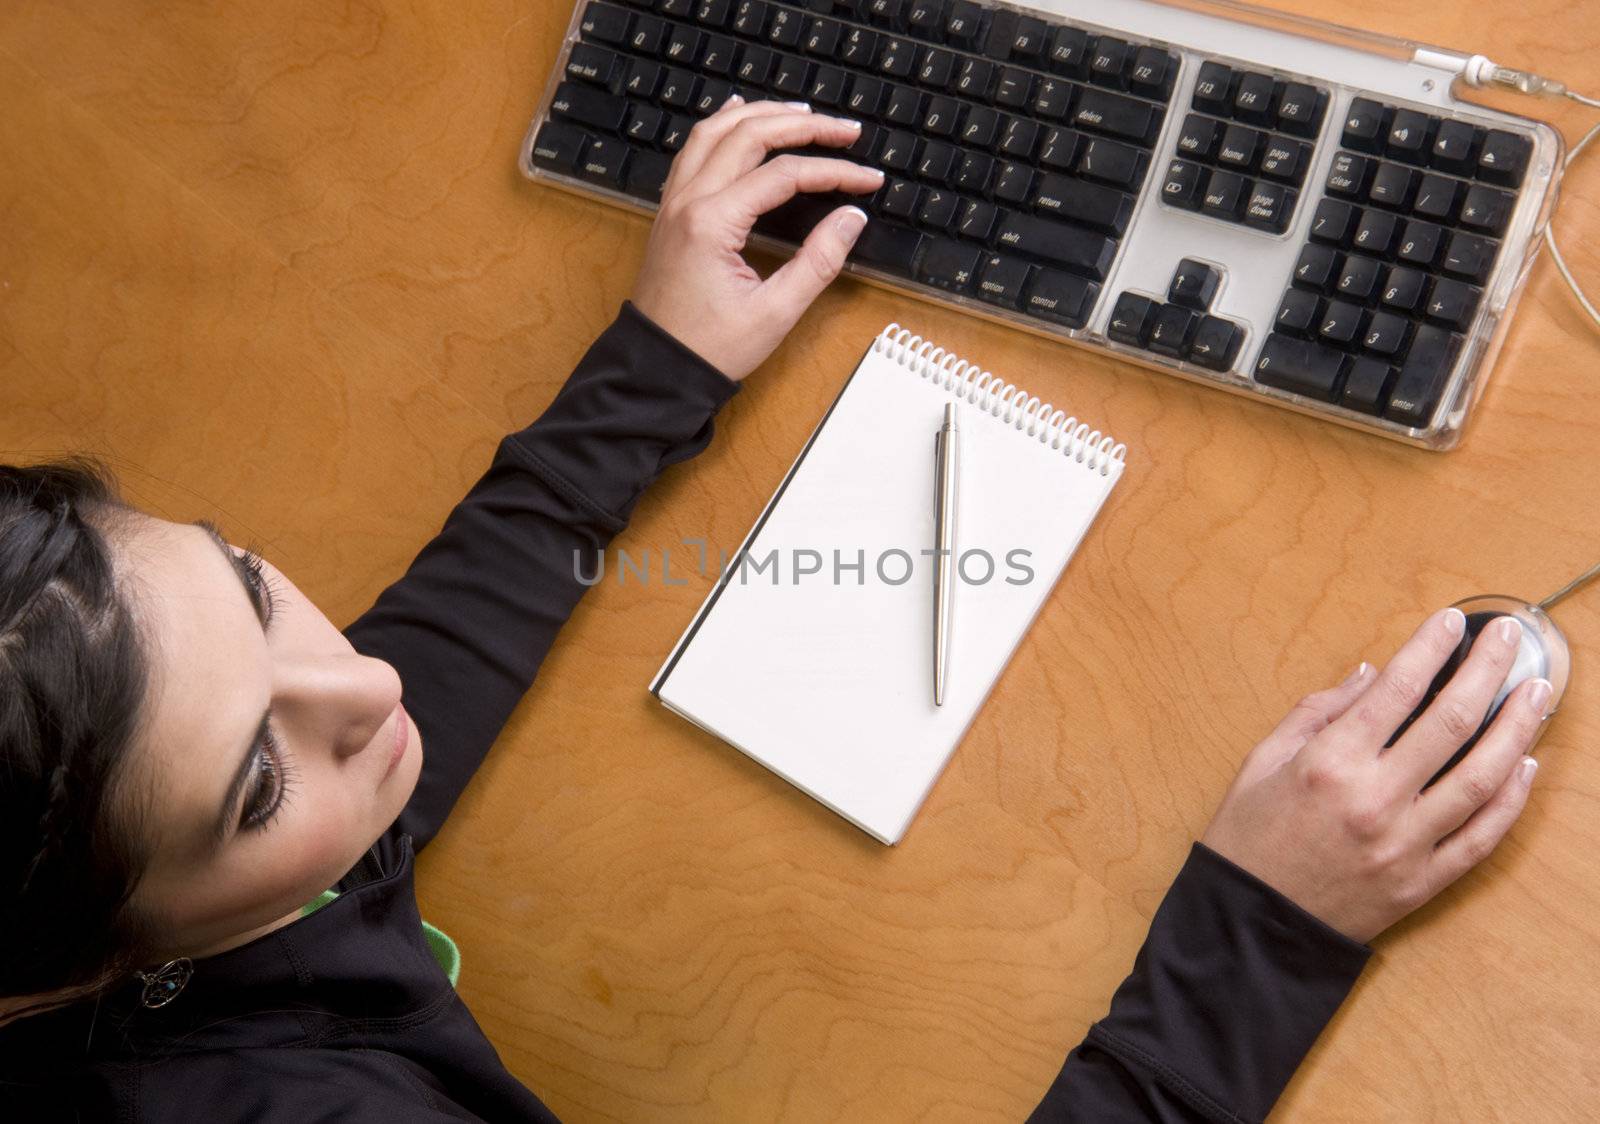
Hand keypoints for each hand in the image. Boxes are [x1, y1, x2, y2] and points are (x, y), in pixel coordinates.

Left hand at [630, 97, 884, 380]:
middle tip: (844, 130)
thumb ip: (818, 261)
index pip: (784, 175)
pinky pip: (693, 151)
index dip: (833, 171)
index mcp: (712, 223)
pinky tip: (738, 115)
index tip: (867, 180)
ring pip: (715, 132)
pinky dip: (721, 127)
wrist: (656, 369)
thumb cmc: (709, 348)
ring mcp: (674, 203)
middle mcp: (688, 201)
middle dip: (802, 126)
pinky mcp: (670, 212)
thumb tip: (851, 217)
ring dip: (760, 115)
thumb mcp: (775, 312)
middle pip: (749, 135)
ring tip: (801, 112)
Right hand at [1201, 608, 1547, 942]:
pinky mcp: (1422, 881)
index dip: (1429, 649)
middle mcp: (1374, 799)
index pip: (1397, 690)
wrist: (1251, 924)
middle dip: (1486, 672)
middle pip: (1451, 723)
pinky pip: (1481, 837)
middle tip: (1508, 638)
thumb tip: (1372, 676)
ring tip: (1536, 693)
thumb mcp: (1261, 762)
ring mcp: (1405, 844)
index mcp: (1329, 764)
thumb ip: (1316, 713)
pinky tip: (1526, 766)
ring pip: (1481, 778)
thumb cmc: (1248, 838)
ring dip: (1516, 730)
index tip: (1450, 622)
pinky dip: (1509, 801)